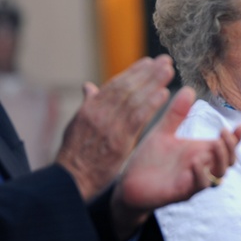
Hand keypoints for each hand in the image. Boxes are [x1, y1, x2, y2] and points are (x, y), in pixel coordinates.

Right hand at [56, 55, 173, 201]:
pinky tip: (164, 94)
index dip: (134, 71)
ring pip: (134, 98)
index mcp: (90, 108)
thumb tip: (89, 86)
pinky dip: (151, 104)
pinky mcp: (119, 141)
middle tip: (166, 60)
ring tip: (169, 71)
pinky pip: (137, 118)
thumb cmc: (75, 153)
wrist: (71, 179)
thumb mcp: (76, 125)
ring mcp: (108, 126)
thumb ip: (88, 104)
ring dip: (153, 82)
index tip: (150, 62)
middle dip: (148, 72)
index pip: (115, 84)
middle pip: (127, 87)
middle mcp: (99, 113)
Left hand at [110, 86, 240, 238]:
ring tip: (215, 143)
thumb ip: (176, 114)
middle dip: (231, 147)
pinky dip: (201, 174)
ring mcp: (193, 180)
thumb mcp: (163, 132)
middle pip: (229, 160)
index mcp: (200, 152)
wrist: (127, 183)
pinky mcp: (182, 191)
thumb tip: (189, 89)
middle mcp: (201, 166)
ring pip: (219, 174)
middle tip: (224, 133)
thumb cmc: (148, 159)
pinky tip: (195, 161)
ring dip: (221, 159)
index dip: (236, 137)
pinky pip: (200, 185)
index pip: (226, 145)